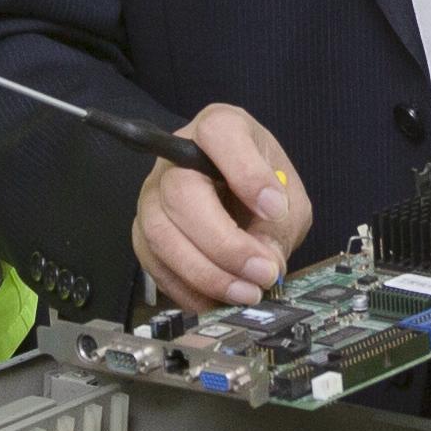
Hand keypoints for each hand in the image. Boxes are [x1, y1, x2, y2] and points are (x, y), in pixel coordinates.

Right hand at [136, 102, 309, 309]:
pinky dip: (188, 289)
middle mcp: (176, 156)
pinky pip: (154, 263)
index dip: (247, 173)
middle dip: (225, 243)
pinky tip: (219, 301)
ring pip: (162, 233)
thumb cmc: (263, 188)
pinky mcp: (142, 232)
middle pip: (182, 193)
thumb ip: (282, 224)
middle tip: (263, 272)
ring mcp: (152, 194)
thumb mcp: (288, 196)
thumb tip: (264, 263)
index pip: (220, 134)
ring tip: (246, 293)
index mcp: (219, 128)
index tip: (275, 209)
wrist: (239, 199)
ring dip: (207, 273)